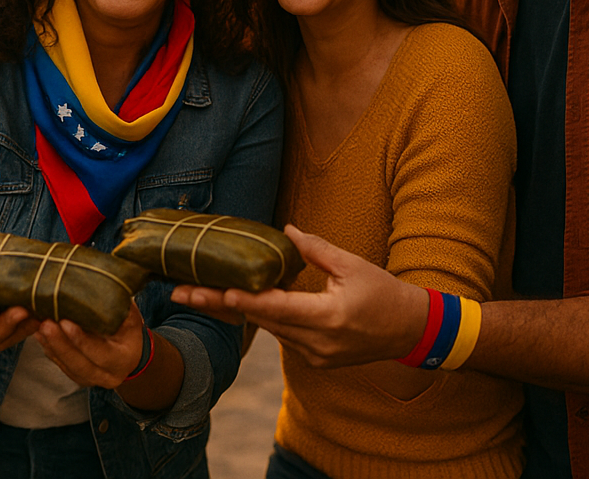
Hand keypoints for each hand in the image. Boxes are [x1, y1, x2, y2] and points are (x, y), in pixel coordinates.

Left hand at [33, 302, 144, 388]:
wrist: (129, 353)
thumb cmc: (129, 331)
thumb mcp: (131, 318)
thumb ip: (118, 309)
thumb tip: (101, 287)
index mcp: (123, 360)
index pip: (101, 353)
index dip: (82, 340)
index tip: (66, 323)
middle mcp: (106, 375)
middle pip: (79, 364)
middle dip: (60, 344)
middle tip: (46, 324)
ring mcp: (89, 378)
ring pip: (66, 365)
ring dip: (51, 345)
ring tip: (39, 326)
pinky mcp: (75, 375)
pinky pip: (59, 364)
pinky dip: (48, 348)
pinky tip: (39, 334)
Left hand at [170, 225, 426, 367]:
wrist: (409, 331)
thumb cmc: (384, 292)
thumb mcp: (353, 265)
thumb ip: (317, 249)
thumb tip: (286, 228)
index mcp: (328, 317)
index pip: (278, 308)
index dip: (244, 301)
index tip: (215, 293)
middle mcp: (317, 343)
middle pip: (260, 321)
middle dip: (219, 305)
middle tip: (178, 292)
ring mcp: (314, 356)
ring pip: (267, 329)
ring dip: (233, 312)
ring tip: (194, 295)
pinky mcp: (315, 360)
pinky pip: (281, 336)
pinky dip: (260, 318)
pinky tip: (230, 305)